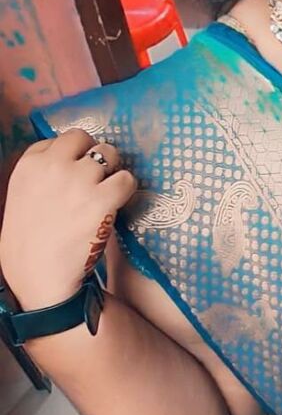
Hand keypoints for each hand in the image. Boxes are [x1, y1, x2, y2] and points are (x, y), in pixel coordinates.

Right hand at [0, 129, 136, 310]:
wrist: (39, 275)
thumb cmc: (30, 241)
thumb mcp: (21, 195)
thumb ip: (43, 172)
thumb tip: (73, 157)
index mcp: (30, 163)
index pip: (61, 139)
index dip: (73, 155)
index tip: (75, 173)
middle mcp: (54, 164)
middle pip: (86, 138)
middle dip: (94, 156)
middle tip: (95, 180)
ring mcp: (79, 180)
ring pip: (110, 154)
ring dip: (111, 171)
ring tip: (105, 194)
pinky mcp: (102, 199)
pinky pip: (126, 178)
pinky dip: (126, 189)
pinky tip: (117, 204)